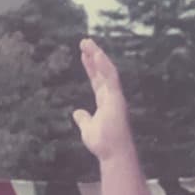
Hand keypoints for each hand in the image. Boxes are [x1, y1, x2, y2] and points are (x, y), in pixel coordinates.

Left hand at [71, 39, 134, 162]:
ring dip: (97, 55)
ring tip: (87, 42)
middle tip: (84, 42)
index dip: (91, 67)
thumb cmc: (103, 144)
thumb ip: (84, 119)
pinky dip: (103, 65)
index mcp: (105, 102)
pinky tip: (96, 54)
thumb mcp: (87, 128)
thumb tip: (77, 112)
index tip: (83, 55)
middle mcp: (112, 96)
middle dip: (93, 56)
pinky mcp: (117, 98)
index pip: (97, 80)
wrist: (113, 153)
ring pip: (107, 70)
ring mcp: (115, 96)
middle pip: (102, 71)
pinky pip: (111, 77)